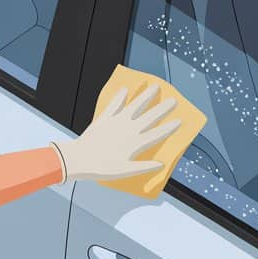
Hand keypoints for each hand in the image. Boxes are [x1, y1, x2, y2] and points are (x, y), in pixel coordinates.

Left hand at [51, 79, 179, 181]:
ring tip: (155, 86)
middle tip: (173, 100)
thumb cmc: (101, 168)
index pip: (156, 134)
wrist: (78, 159)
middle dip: (162, 108)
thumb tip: (160, 165)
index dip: (168, 127)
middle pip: (149, 117)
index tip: (179, 121)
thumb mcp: (125, 171)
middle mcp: (128, 129)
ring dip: (145, 96)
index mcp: (134, 143)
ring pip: (135, 106)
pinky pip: (114, 105)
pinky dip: (120, 97)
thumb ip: (143, 166)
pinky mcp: (104, 118)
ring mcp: (116, 121)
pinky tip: (126, 89)